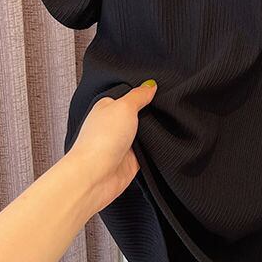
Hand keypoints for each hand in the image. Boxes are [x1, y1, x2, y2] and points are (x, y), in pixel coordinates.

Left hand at [66, 80, 157, 214]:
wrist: (95, 176)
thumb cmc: (100, 141)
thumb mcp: (124, 107)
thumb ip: (139, 95)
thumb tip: (150, 85)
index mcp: (107, 107)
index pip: (129, 96)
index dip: (144, 93)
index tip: (160, 90)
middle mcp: (113, 125)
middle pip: (139, 115)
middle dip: (151, 114)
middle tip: (166, 108)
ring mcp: (122, 143)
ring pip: (146, 133)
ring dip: (154, 132)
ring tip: (166, 126)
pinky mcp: (130, 160)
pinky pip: (148, 151)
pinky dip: (155, 149)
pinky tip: (162, 143)